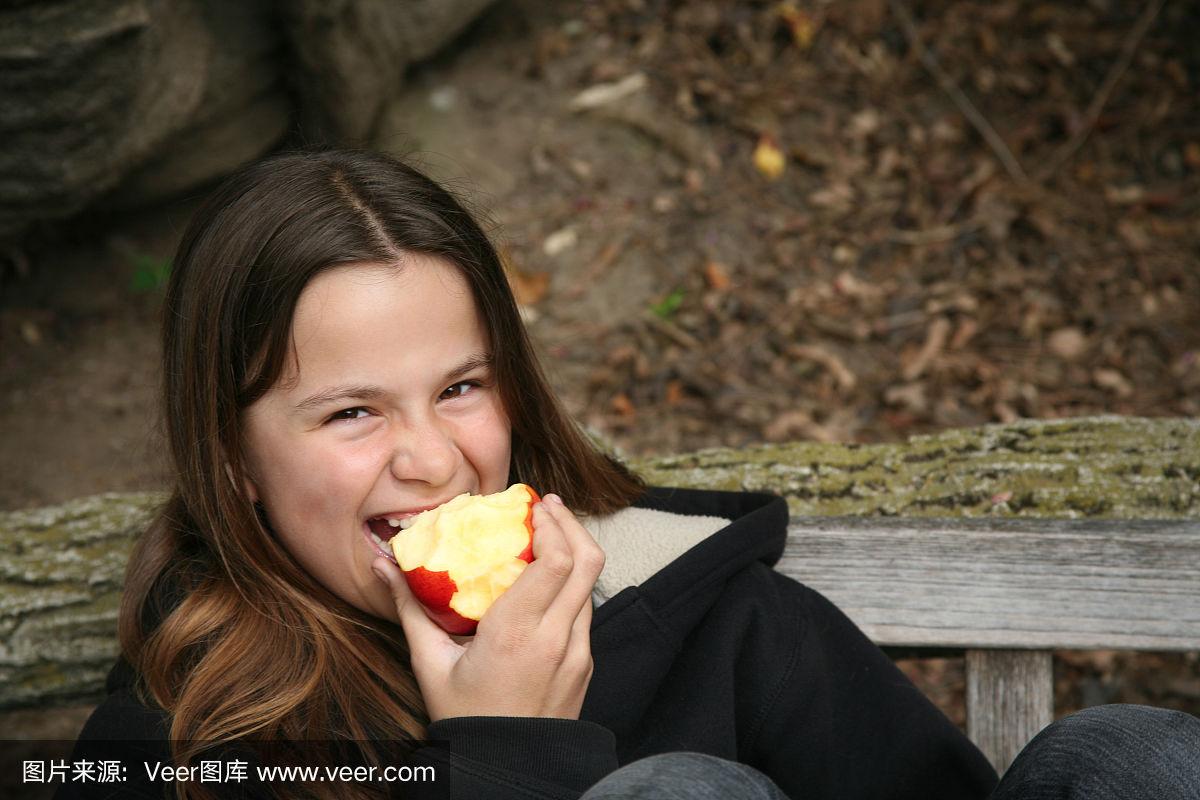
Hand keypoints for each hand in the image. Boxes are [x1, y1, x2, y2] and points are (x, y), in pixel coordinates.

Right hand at [372, 493, 604, 721]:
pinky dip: (573, 586)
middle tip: (548, 506)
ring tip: (548, 535)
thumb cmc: (463, 718)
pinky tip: (548, 581)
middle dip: (571, 524)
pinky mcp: (585, 665)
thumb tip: (382, 565)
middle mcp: (556, 639)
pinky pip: (585, 612)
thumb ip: (409, 608)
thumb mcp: (430, 663)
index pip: (557, 562)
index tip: (534, 504)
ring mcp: (578, 653)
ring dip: (575, 553)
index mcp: (517, 634)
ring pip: (591, 586)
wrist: (506, 769)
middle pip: (587, 562)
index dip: (553, 524)